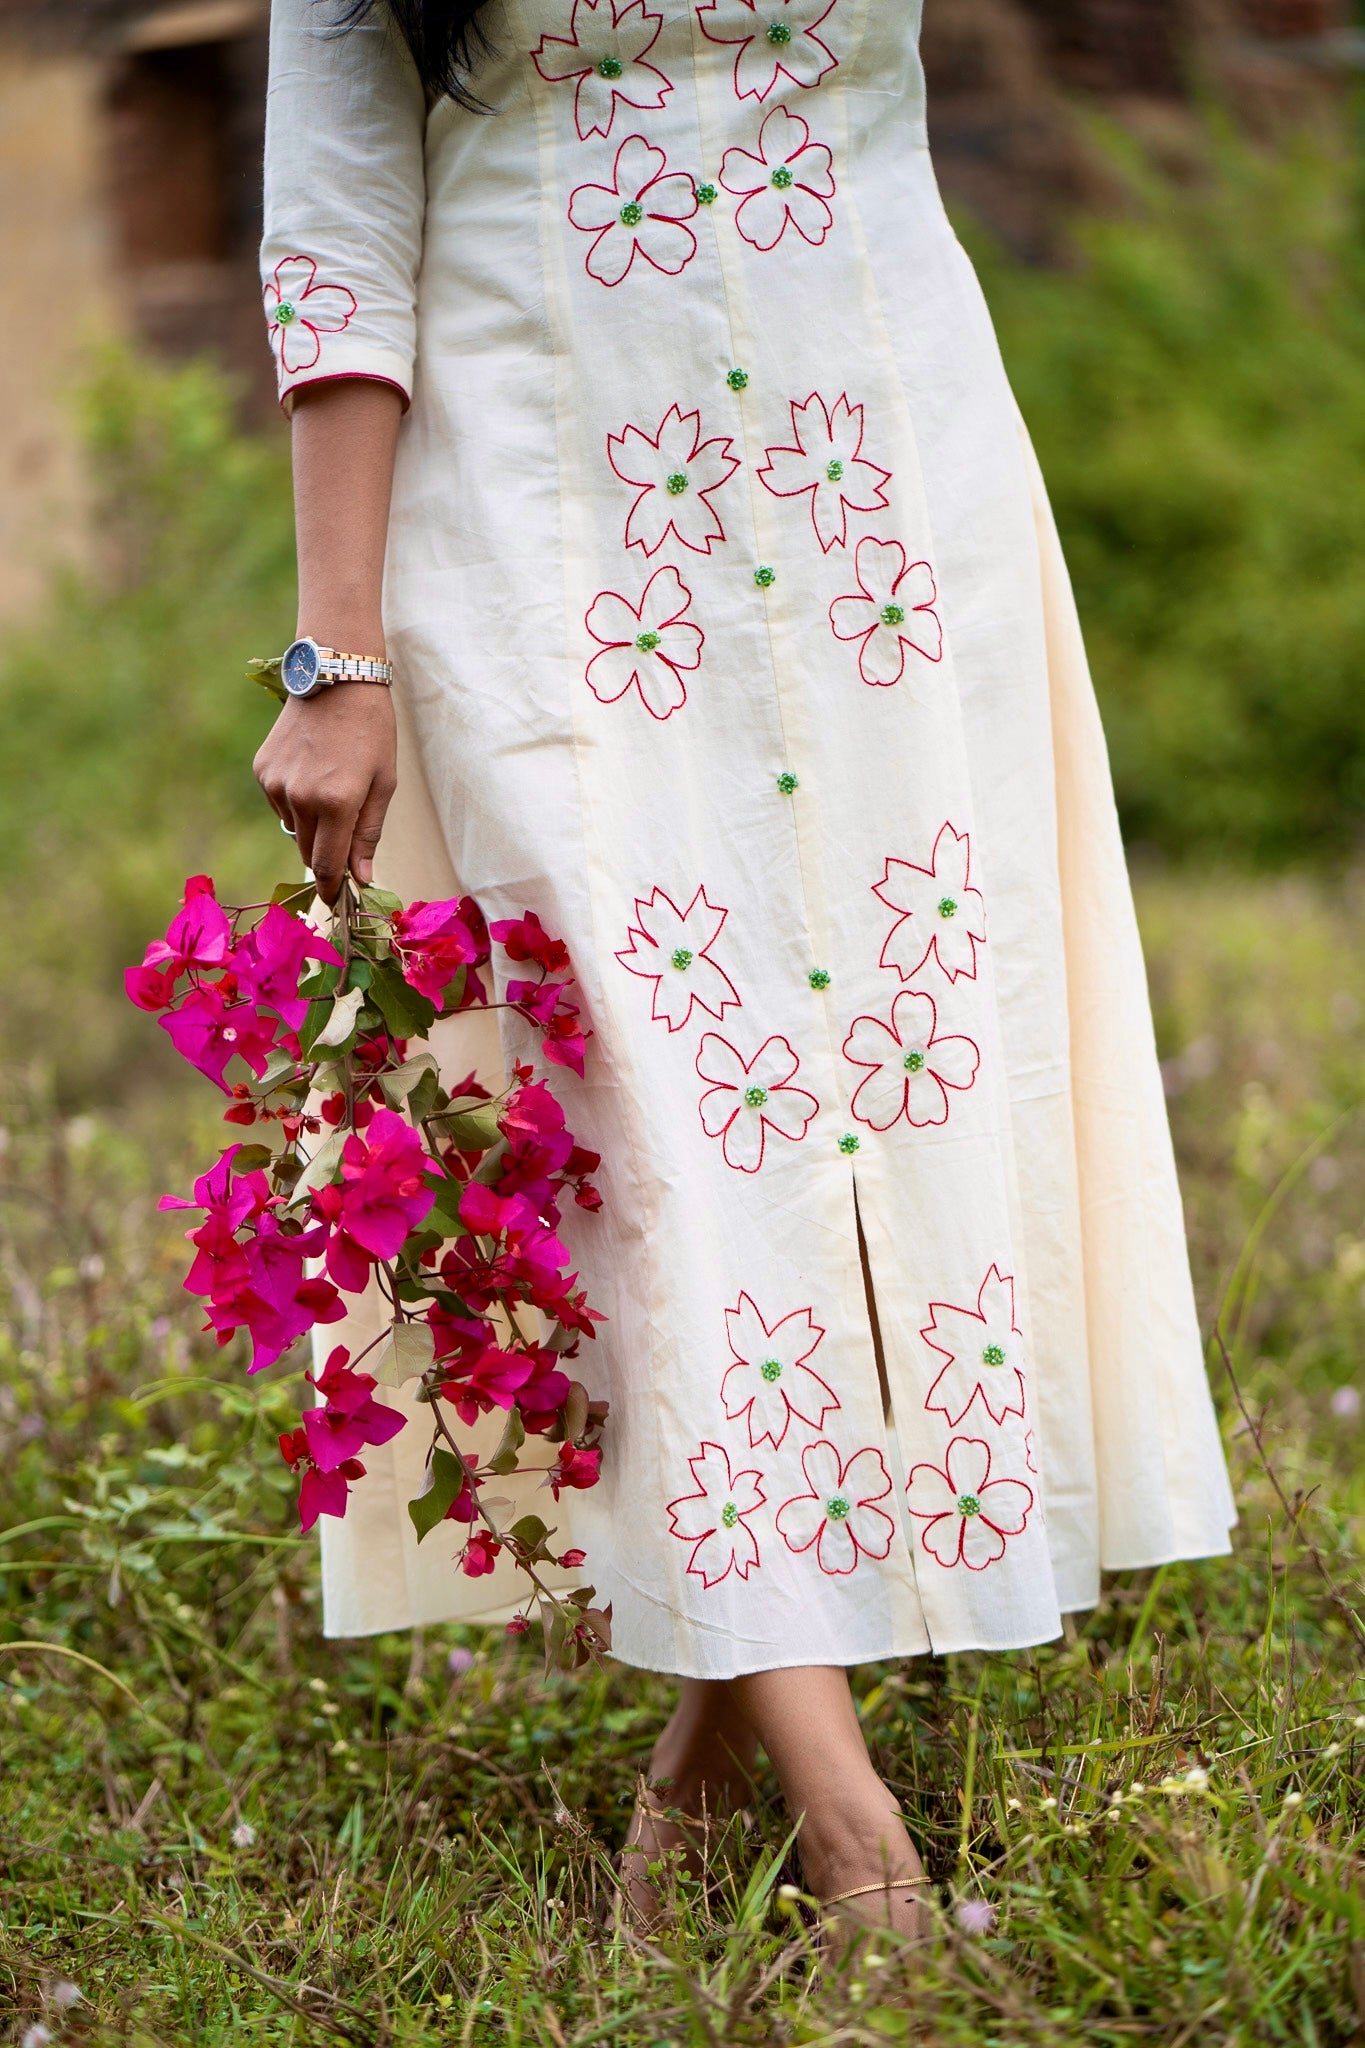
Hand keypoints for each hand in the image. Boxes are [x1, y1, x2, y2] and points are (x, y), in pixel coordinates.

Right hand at [254, 682, 396, 902]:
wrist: (336, 679)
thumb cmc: (372, 732)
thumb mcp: (384, 784)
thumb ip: (368, 834)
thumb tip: (360, 878)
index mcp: (337, 802)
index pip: (327, 866)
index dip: (332, 890)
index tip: (336, 904)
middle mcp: (300, 796)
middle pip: (309, 854)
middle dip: (327, 859)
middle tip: (345, 850)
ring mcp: (276, 783)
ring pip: (295, 830)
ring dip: (313, 828)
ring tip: (332, 792)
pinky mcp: (262, 770)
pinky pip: (280, 806)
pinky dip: (296, 803)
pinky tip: (312, 774)